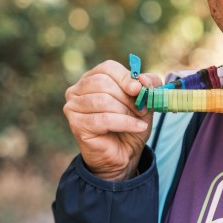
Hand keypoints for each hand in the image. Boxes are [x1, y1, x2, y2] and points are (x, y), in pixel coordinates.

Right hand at [63, 60, 161, 180]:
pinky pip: (104, 119)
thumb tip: (142, 78)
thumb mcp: (145, 101)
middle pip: (104, 83)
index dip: (126, 77)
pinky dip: (125, 123)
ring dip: (126, 112)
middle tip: (141, 110)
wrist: (124, 154)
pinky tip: (138, 128)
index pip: (107, 68)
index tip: (139, 90)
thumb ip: (149, 84)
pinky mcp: (76, 123)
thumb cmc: (130, 124)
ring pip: (103, 100)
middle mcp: (77, 90)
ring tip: (137, 121)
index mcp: (92, 78)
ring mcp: (73, 106)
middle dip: (128, 98)